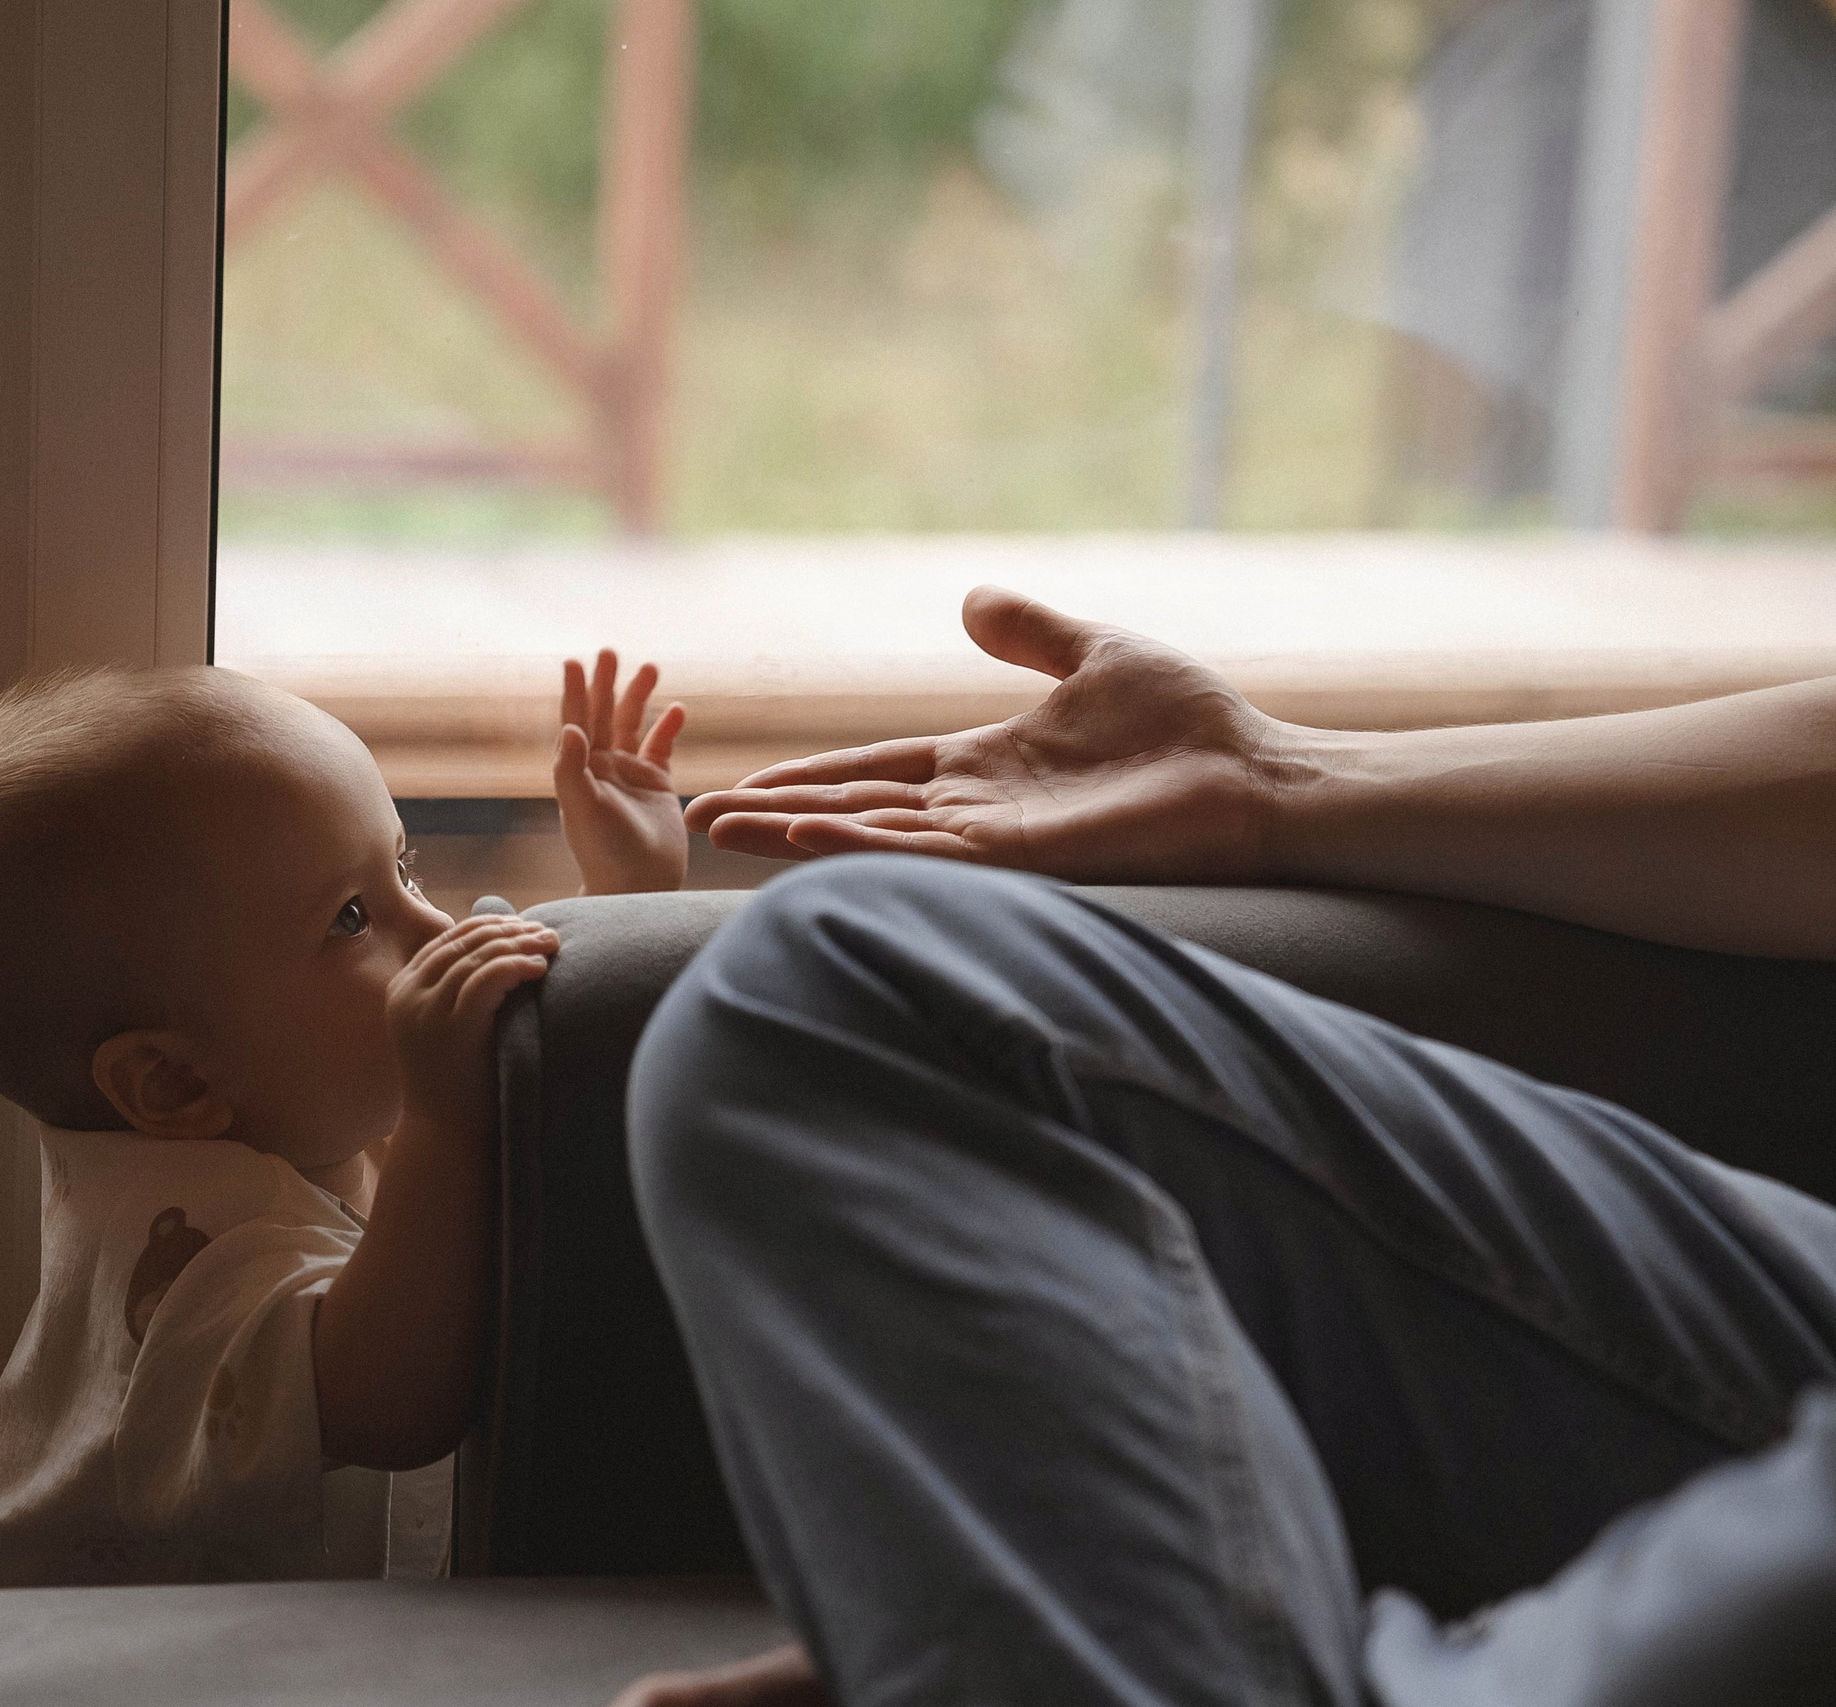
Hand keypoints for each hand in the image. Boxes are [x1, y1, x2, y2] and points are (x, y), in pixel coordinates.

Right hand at [386, 913, 559, 1124]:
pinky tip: (539, 968)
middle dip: (509, 930)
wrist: (444, 1133)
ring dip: (519, 944)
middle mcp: (409, 995)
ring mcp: (427, 1010)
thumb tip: (500, 950)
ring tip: (550, 944)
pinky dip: (516, 966)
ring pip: (478, 956)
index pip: (448, 939)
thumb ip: (458, 991)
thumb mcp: (446, 1028)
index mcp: (404, 990)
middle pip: (464, 942)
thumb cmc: (456, 1082)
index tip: (523, 924)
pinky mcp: (452, 1027)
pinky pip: (487, 979)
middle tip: (545, 931)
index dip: (489, 925)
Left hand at [556, 648, 689, 894]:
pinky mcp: (658, 786)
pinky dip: (668, 728)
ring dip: (639, 697)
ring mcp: (630, 775)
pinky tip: (677, 709)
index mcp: (578, 772)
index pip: (574, 722)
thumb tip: (570, 728)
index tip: (573, 662)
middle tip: (609, 651)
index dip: (574, 692)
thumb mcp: (583, 810)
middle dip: (606, 683)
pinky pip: (662, 748)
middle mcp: (601, 769)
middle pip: (603, 715)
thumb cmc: (604, 852)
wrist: (637, 886)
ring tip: (649, 667)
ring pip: (634, 726)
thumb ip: (571, 770)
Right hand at [684, 589, 1285, 882]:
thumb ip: (1029, 633)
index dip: (808, 778)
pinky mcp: (1025, 856)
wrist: (1258, 776)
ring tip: (728, 829)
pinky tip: (809, 834)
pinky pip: (928, 856)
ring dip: (800, 832)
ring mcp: (996, 838)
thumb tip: (968, 600)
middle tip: (698, 820)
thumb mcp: (1095, 654)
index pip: (873, 774)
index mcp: (983, 766)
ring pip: (875, 838)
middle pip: (855, 812)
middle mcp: (976, 809)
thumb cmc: (1193, 724)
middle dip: (777, 814)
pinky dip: (866, 845)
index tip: (741, 785)